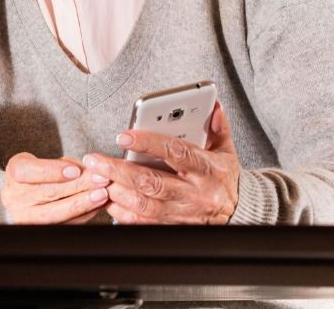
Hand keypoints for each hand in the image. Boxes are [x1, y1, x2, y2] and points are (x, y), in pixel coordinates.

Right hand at [1, 153, 109, 224]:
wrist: (25, 194)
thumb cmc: (38, 173)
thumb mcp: (44, 160)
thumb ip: (63, 163)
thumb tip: (88, 171)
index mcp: (15, 172)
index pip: (28, 171)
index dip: (52, 171)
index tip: (75, 170)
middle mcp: (15, 196)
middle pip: (47, 192)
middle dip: (78, 186)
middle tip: (100, 180)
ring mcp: (25, 216)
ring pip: (55, 213)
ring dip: (83, 203)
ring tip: (102, 195)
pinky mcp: (39, 230)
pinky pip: (63, 225)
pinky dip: (82, 215)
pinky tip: (96, 206)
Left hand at [90, 102, 239, 224]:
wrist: (240, 214)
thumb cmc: (224, 177)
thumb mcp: (226, 150)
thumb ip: (218, 128)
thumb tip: (214, 106)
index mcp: (207, 169)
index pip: (175, 152)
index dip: (148, 143)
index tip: (123, 136)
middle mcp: (194, 193)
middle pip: (152, 182)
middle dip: (119, 171)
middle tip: (94, 160)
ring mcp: (184, 213)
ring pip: (144, 205)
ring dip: (116, 192)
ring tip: (95, 178)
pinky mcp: (174, 226)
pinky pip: (144, 223)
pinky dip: (123, 213)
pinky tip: (107, 199)